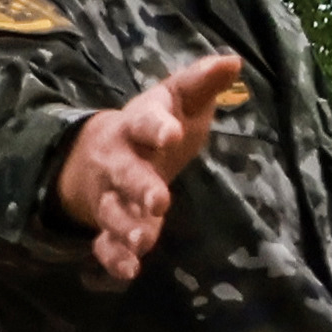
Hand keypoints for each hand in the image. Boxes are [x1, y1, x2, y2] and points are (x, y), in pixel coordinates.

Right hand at [56, 52, 247, 280]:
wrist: (98, 153)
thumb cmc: (154, 126)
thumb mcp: (177, 101)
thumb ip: (201, 84)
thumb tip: (232, 60)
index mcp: (138, 126)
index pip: (145, 121)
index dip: (156, 127)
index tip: (171, 133)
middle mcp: (120, 161)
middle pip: (126, 173)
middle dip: (140, 187)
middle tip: (158, 201)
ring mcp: (110, 195)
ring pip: (113, 211)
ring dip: (126, 226)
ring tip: (143, 240)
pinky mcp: (107, 225)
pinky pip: (104, 243)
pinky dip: (114, 257)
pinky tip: (128, 270)